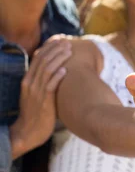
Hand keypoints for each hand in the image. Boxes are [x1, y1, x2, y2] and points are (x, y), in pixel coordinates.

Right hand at [10, 37, 71, 158]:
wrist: (29, 131)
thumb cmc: (36, 111)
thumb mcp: (36, 93)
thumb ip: (43, 81)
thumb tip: (56, 69)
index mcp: (27, 80)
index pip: (37, 59)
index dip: (49, 48)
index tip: (60, 40)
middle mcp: (30, 84)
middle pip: (42, 62)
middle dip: (55, 50)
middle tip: (67, 42)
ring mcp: (36, 92)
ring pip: (46, 71)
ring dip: (58, 59)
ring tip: (69, 51)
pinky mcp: (43, 101)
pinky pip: (49, 86)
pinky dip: (57, 76)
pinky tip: (65, 69)